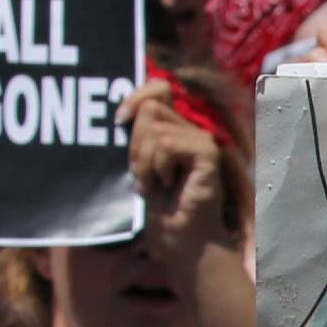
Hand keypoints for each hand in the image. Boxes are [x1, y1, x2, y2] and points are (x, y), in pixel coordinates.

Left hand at [118, 80, 230, 276]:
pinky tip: (169, 184)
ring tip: (155, 184)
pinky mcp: (207, 155)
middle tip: (144, 175)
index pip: (157, 88)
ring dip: (145, 162)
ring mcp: (201, 141)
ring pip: (156, 130)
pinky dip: (159, 167)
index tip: (119, 122)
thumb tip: (128, 109)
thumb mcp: (140, 163)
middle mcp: (190, 130)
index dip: (135, 97)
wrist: (180, 238)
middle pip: (149, 109)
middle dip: (135, 145)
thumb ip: (138, 134)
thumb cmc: (161, 206)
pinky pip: (168, 144)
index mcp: (175, 128)